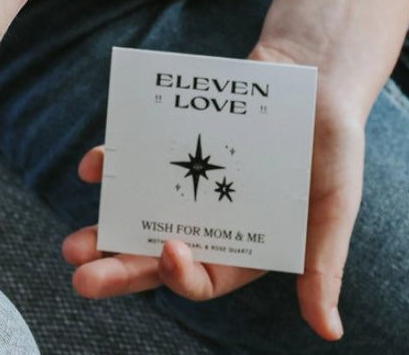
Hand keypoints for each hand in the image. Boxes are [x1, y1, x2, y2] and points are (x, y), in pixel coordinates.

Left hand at [63, 47, 360, 342]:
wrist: (308, 78)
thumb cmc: (329, 147)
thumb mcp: (335, 204)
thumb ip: (323, 263)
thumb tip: (329, 331)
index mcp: (243, 247)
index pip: (205, 277)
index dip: (182, 275)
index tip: (169, 250)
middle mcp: (205, 221)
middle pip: (155, 256)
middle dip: (119, 271)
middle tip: (82, 277)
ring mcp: (181, 182)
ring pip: (135, 214)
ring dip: (102, 229)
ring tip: (72, 243)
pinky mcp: (166, 145)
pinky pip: (132, 161)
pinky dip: (110, 165)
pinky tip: (92, 167)